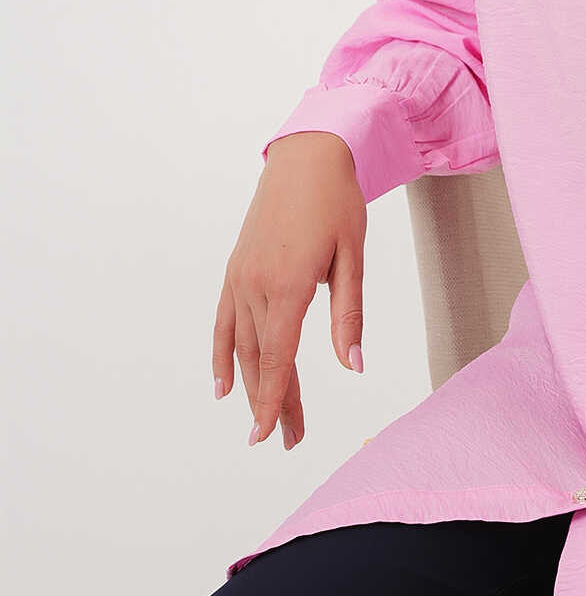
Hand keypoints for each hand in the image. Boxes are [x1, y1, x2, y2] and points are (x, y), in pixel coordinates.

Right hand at [212, 132, 366, 449]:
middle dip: (273, 402)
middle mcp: (256, 284)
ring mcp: (240, 276)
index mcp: (289, 283)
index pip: (279, 357)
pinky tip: (223, 384)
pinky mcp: (236, 268)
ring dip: (251, 387)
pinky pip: (223, 320)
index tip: (272, 436)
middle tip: (288, 441)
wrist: (307, 155)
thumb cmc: (337, 201)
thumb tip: (352, 366)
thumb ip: (349, 314)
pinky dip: (222, 353)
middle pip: (261, 359)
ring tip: (265, 421)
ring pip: (242, 345)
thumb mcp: (352, 255)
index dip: (276, 400)